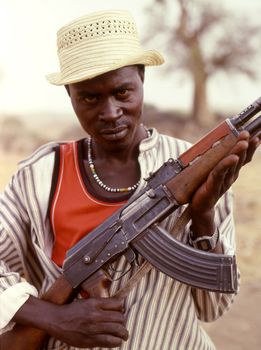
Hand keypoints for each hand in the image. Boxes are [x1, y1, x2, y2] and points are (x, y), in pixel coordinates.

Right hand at [13, 295, 127, 348]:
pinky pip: (109, 342)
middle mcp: (95, 315)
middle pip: (119, 318)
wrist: (57, 320)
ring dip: (123, 333)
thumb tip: (117, 306)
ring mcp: (93, 328)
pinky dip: (116, 342)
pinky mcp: (90, 340)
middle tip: (122, 325)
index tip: (120, 312)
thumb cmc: (72, 310)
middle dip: (123, 322)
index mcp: (94, 303)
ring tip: (124, 335)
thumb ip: (100, 304)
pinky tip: (117, 341)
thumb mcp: (87, 301)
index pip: (117, 304)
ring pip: (117, 330)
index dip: (121, 309)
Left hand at [190, 131, 259, 235]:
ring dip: (238, 152)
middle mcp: (231, 175)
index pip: (244, 156)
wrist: (200, 207)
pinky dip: (226, 165)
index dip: (252, 145)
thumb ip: (220, 160)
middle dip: (245, 145)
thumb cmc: (206, 187)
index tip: (259, 133)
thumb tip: (221, 144)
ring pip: (232, 164)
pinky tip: (232, 158)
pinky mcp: (213, 185)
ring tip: (243, 143)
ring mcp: (223, 181)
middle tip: (249, 133)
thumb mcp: (215, 171)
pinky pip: (219, 173)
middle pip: (240, 158)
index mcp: (232, 171)